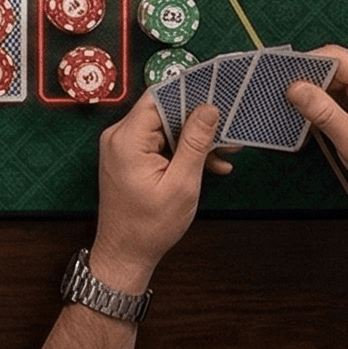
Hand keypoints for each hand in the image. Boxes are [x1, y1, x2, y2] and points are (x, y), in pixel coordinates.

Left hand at [91, 93, 225, 281]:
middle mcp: (119, 137)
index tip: (218, 96)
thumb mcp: (182, 184)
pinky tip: (209, 165)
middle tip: (228, 134)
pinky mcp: (130, 157)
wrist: (126, 254)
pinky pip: (160, 143)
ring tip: (225, 154)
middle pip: (164, 112)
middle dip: (199, 123)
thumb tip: (208, 109)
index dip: (190, 94)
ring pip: (165, 128)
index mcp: (127, 139)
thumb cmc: (148, 227)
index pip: (159, 98)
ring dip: (195, 140)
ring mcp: (123, 147)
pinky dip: (182, 152)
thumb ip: (195, 143)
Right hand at [286, 47, 347, 212]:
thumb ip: (323, 113)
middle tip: (284, 99)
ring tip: (298, 111)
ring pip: (335, 78)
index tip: (281, 81)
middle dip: (308, 82)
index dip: (304, 66)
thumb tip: (295, 88)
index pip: (335, 57)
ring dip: (317, 94)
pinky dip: (327, 102)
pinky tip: (315, 117)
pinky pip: (343, 90)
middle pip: (334, 65)